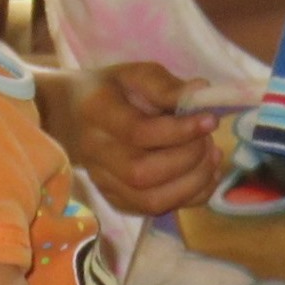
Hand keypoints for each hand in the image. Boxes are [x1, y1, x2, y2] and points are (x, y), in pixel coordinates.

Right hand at [40, 62, 220, 215]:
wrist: (73, 117)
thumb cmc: (113, 91)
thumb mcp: (136, 74)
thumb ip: (166, 86)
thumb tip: (203, 92)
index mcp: (96, 112)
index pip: (138, 132)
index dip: (180, 131)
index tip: (210, 120)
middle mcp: (94, 153)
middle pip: (142, 173)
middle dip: (188, 159)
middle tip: (209, 139)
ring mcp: (103, 182)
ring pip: (150, 200)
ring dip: (193, 183)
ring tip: (211, 156)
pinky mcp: (116, 201)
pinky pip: (155, 210)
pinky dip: (188, 197)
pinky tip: (204, 176)